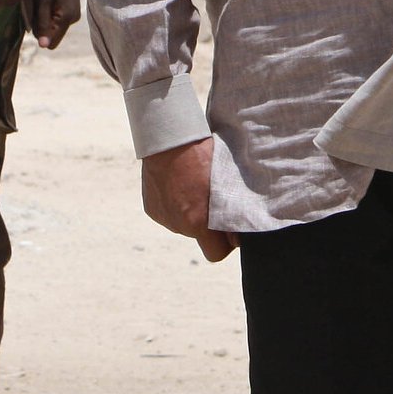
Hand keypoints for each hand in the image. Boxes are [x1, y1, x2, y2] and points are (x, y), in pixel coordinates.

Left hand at [28, 0, 80, 47]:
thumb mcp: (42, 1)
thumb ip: (43, 23)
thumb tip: (44, 46)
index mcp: (68, 18)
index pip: (51, 41)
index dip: (39, 34)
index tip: (33, 17)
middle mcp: (73, 17)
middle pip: (51, 33)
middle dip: (40, 24)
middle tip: (35, 5)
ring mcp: (73, 11)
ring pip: (52, 24)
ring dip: (43, 16)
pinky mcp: (70, 4)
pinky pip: (55, 16)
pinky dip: (47, 10)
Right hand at [141, 138, 238, 261]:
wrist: (169, 139)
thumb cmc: (203, 154)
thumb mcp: (224, 181)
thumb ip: (231, 208)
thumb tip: (240, 229)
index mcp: (198, 221)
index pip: (217, 254)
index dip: (226, 244)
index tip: (231, 228)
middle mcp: (179, 225)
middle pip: (200, 236)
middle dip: (208, 224)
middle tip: (213, 199)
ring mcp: (164, 217)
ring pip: (184, 223)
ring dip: (191, 212)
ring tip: (195, 184)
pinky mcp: (152, 209)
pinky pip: (169, 213)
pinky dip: (175, 204)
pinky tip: (180, 182)